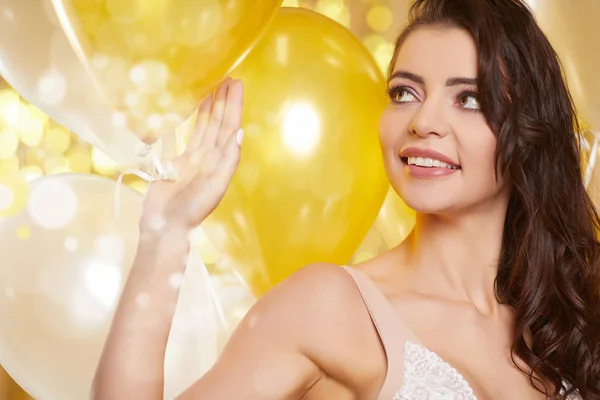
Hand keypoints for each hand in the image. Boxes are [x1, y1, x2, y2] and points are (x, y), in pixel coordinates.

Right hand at [140, 78, 243, 234]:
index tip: (236, 83)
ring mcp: (193, 159)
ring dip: (209, 108)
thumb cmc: (192, 208)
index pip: (229, 126)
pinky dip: (187, 122)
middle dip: (223, 100)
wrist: (165, 226)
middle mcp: (209, 157)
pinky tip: (187, 110)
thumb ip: (228, 160)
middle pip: (218, 123)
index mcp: (220, 160)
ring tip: (211, 87)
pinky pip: (184, 136)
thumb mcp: (215, 185)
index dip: (233, 105)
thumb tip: (240, 132)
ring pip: (203, 127)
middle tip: (226, 77)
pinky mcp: (175, 162)